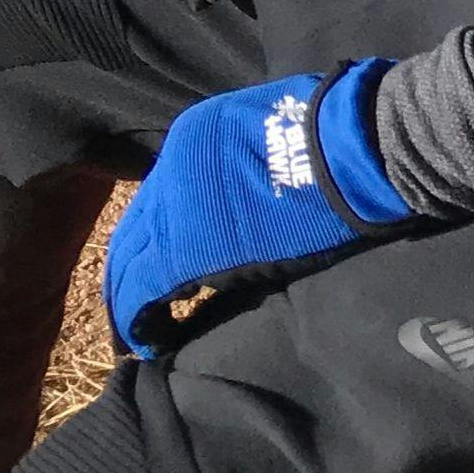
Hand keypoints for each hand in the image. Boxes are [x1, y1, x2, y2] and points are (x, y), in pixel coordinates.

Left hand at [103, 63, 414, 355]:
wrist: (345, 149)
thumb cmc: (330, 138)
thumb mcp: (269, 132)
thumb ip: (243, 162)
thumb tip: (248, 190)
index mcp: (193, 136)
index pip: (159, 196)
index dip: (157, 235)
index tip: (161, 265)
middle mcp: (171, 170)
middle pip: (134, 232)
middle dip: (128, 271)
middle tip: (135, 309)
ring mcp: (173, 211)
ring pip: (129, 263)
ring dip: (128, 299)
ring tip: (137, 332)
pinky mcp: (182, 253)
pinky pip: (139, 293)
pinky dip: (138, 319)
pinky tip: (151, 341)